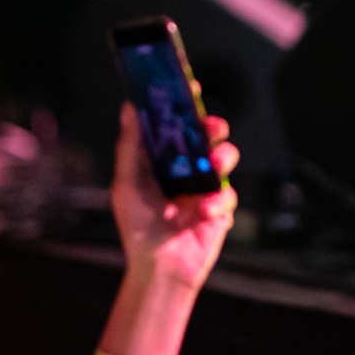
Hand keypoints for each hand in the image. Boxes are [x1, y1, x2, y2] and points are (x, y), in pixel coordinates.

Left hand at [110, 101, 237, 292]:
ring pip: (225, 157)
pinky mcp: (221, 207)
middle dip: (213, 125)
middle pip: (207, 135)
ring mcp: (205, 187)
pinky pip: (228, 194)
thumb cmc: (138, 230)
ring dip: (222, 156)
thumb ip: (130, 147)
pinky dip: (218, 200)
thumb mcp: (126, 184)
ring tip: (214, 165)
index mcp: (163, 161)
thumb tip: (129, 108)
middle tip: (211, 126)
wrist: (159, 269)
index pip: (176, 125)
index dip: (185, 104)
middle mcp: (186, 170)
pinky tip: (203, 212)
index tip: (190, 85)